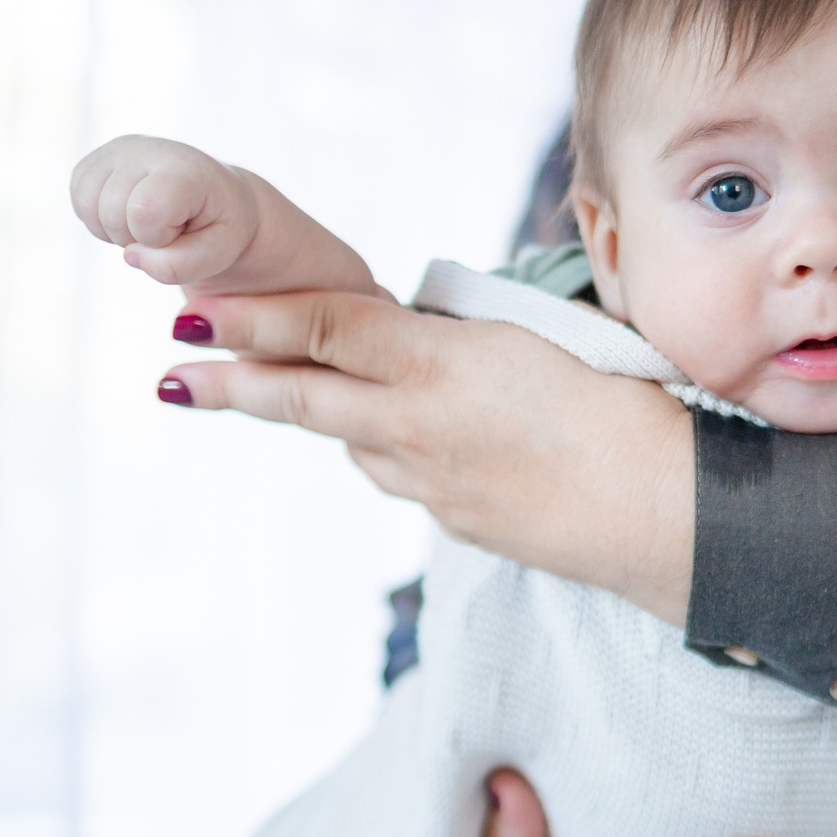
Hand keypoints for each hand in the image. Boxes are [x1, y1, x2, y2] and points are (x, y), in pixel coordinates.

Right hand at [71, 134, 266, 288]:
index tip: (181, 229)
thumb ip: (179, 266)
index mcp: (184, 167)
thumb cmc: (219, 226)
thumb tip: (130, 256)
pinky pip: (77, 202)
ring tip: (148, 222)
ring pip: (87, 207)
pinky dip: (99, 221)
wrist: (215, 197)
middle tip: (167, 228)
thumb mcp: (218, 254)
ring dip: (115, 230)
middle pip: (111, 212)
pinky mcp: (95, 160)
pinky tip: (128, 214)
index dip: (156, 237)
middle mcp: (146, 148)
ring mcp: (116, 150)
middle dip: (136, 238)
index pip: (145, 210)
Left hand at [162, 291, 696, 623]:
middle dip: (232, 383)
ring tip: (258, 389)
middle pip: (308, 396)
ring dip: (310, 412)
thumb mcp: (543, 337)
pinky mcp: (459, 523)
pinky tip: (400, 439)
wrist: (668, 514)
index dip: (254, 319)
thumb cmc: (629, 404)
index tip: (190, 312)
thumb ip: (463, 332)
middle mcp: (422, 428)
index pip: (328, 328)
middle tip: (168, 373)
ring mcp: (436, 484)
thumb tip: (408, 329)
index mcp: (444, 366)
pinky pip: (404, 476)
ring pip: (354, 439)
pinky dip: (387, 451)